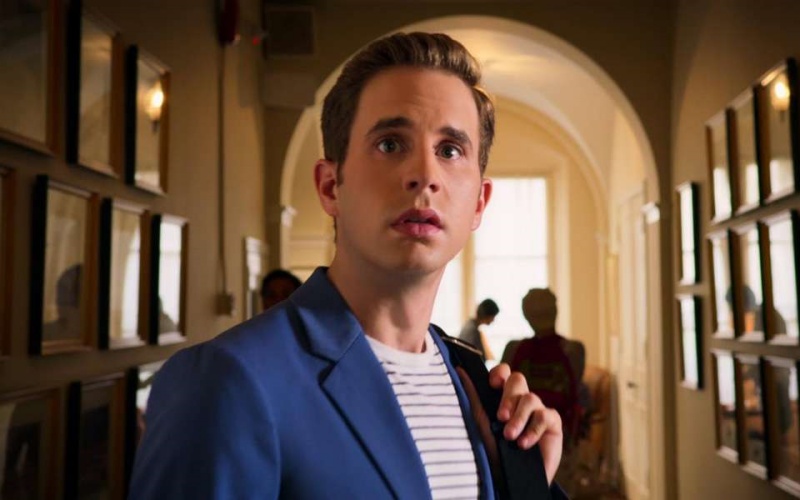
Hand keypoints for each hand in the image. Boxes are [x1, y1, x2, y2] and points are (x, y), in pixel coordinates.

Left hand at [456, 363, 562, 484]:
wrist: (514, 479)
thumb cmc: (494, 451)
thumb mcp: (481, 423)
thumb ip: (473, 397)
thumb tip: (460, 371)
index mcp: (503, 397)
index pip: (504, 373)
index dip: (500, 373)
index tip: (492, 384)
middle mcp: (520, 400)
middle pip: (518, 380)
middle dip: (508, 397)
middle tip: (500, 417)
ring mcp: (537, 410)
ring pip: (531, 398)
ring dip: (519, 417)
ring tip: (510, 436)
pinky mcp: (552, 423)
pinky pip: (545, 416)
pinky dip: (533, 430)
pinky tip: (524, 444)